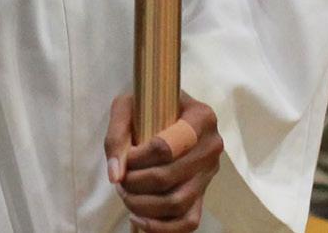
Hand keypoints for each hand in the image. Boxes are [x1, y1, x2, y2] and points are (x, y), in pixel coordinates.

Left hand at [108, 92, 222, 232]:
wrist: (164, 111)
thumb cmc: (147, 106)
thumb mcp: (127, 106)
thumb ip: (117, 135)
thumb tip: (116, 175)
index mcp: (201, 117)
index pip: (166, 147)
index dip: (138, 158)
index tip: (126, 156)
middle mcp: (212, 146)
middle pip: (169, 176)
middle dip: (136, 183)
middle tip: (120, 180)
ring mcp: (209, 173)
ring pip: (177, 202)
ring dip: (144, 205)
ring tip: (125, 195)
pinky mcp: (204, 194)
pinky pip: (189, 222)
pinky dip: (162, 227)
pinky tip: (139, 218)